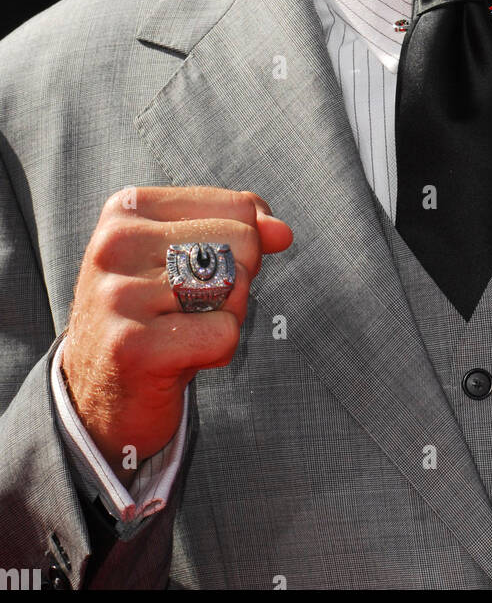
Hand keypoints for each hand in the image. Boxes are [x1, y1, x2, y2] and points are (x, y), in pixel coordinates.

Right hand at [62, 186, 292, 482]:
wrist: (100, 394)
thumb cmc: (155, 315)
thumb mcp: (190, 259)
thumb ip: (241, 230)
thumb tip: (282, 232)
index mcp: (127, 210)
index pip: (237, 208)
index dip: (240, 249)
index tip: (196, 276)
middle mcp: (116, 244)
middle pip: (241, 243)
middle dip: (236, 283)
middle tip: (189, 311)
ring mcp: (119, 295)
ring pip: (234, 288)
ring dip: (226, 318)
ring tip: (182, 333)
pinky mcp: (132, 346)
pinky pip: (225, 334)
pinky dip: (217, 352)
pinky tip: (178, 361)